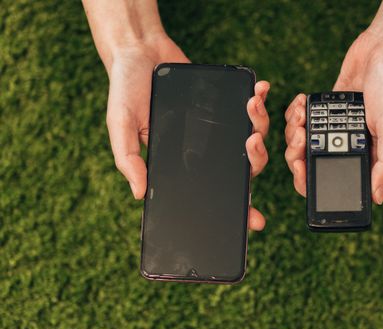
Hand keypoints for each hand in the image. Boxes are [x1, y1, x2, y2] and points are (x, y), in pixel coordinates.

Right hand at [105, 36, 269, 230]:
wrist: (139, 51)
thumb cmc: (126, 91)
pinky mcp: (224, 103)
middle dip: (256, 158)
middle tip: (252, 141)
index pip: (213, 190)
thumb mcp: (120, 125)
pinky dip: (258, 100)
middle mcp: (205, 149)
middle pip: (242, 166)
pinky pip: (249, 108)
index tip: (255, 220)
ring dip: (259, 123)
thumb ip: (127, 158)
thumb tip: (138, 193)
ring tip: (251, 105)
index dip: (236, 206)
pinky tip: (260, 90)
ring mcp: (218, 127)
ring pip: (251, 137)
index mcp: (182, 163)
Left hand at [285, 31, 382, 203]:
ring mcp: (333, 128)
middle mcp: (348, 145)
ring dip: (294, 130)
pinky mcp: (324, 111)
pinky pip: (299, 119)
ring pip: (300, 142)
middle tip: (300, 135)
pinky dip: (295, 113)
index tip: (300, 167)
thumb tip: (378, 197)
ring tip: (302, 115)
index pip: (333, 181)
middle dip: (297, 153)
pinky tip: (302, 103)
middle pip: (309, 163)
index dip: (311, 181)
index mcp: (365, 156)